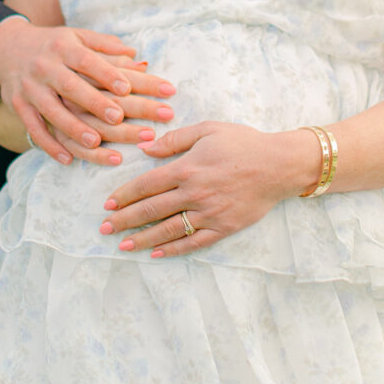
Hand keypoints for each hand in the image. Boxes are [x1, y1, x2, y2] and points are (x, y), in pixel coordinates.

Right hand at [0, 17, 175, 163]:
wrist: (8, 48)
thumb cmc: (55, 44)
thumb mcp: (78, 36)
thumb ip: (107, 46)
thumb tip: (138, 57)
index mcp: (63, 47)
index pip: (86, 60)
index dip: (106, 73)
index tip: (127, 88)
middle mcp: (45, 67)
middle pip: (70, 86)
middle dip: (94, 102)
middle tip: (118, 118)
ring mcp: (30, 88)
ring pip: (51, 110)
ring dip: (73, 128)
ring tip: (95, 142)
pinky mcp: (19, 106)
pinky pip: (33, 128)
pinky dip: (49, 145)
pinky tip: (67, 159)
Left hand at [98, 122, 307, 257]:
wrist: (278, 165)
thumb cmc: (243, 143)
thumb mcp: (208, 129)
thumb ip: (175, 139)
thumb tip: (146, 147)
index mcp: (187, 168)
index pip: (147, 184)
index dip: (125, 194)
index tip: (108, 203)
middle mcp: (194, 193)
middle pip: (151, 209)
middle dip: (125, 220)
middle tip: (104, 228)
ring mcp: (209, 213)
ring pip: (168, 230)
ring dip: (143, 238)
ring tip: (123, 245)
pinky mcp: (223, 227)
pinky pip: (193, 242)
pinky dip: (173, 249)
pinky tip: (157, 253)